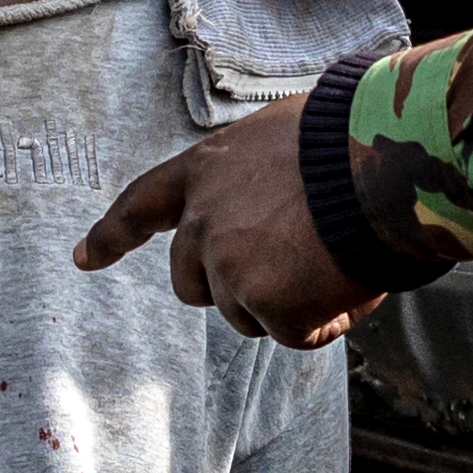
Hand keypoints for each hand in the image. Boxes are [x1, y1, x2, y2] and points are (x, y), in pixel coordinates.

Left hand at [75, 101, 378, 345]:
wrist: (389, 157)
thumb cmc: (353, 137)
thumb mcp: (283, 138)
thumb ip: (255, 180)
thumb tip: (277, 217)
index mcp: (204, 172)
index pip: (141, 206)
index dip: (111, 235)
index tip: (83, 259)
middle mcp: (202, 223)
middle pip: (192, 284)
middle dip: (233, 289)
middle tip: (292, 270)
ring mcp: (230, 267)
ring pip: (248, 315)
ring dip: (290, 302)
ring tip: (336, 256)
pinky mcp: (266, 305)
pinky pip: (296, 335)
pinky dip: (326, 321)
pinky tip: (350, 281)